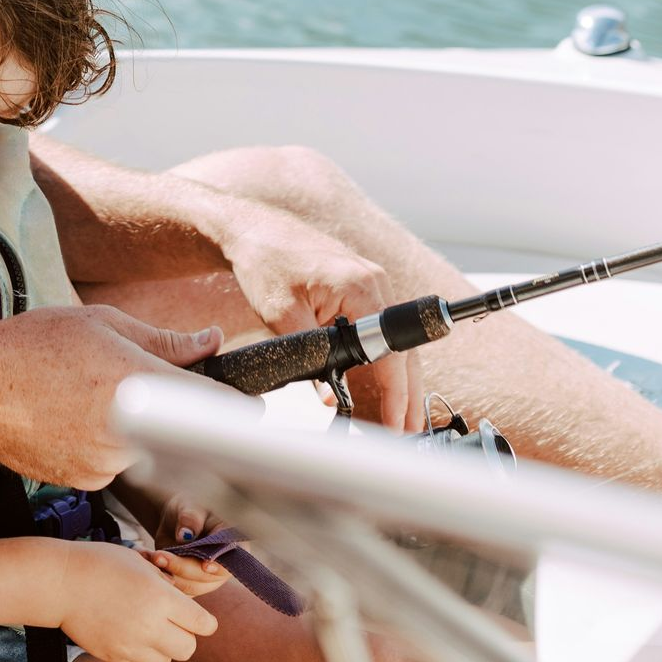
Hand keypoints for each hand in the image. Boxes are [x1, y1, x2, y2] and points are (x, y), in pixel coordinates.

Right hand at [0, 305, 222, 489]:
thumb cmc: (33, 347)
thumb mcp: (102, 325)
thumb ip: (164, 340)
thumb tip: (210, 342)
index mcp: (138, 382)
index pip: (213, 407)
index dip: (238, 409)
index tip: (250, 411)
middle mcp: (128, 430)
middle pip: (180, 432)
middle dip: (172, 415)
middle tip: (136, 390)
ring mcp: (108, 463)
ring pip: (147, 449)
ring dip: (137, 430)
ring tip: (90, 400)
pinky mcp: (88, 483)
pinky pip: (116, 464)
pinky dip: (108, 447)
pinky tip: (75, 422)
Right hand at [48, 541, 219, 661]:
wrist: (59, 582)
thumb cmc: (100, 563)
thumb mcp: (140, 563)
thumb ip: (165, 584)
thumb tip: (181, 599)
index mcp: (161, 599)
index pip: (203, 624)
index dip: (204, 621)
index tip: (197, 617)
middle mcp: (149, 627)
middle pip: (188, 649)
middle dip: (185, 636)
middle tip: (171, 622)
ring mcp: (129, 646)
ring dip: (162, 648)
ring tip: (147, 628)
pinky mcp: (112, 658)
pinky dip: (136, 654)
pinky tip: (125, 634)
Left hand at [218, 211, 424, 432]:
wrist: (253, 230)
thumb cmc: (264, 260)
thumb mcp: (282, 316)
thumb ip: (309, 356)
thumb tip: (329, 397)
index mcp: (360, 286)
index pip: (390, 349)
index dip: (396, 391)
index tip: (397, 421)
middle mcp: (374, 281)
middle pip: (403, 347)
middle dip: (408, 392)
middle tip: (409, 430)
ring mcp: (371, 282)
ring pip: (396, 339)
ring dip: (400, 377)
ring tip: (403, 416)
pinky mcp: (361, 287)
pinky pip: (381, 327)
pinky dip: (386, 357)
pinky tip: (386, 382)